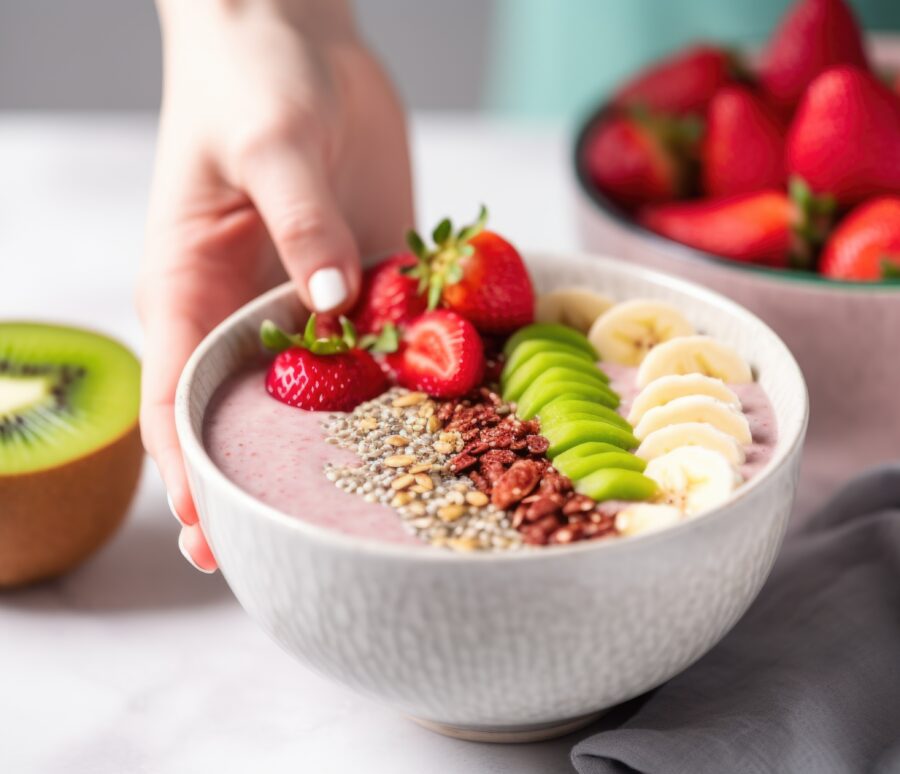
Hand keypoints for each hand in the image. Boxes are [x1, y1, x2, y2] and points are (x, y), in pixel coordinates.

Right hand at [138, 0, 412, 571]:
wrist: (298, 33)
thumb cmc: (248, 80)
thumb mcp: (267, 146)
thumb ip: (299, 225)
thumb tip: (331, 304)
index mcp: (190, 290)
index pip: (175, 397)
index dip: (189, 468)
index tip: (210, 529)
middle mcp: (250, 308)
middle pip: (252, 413)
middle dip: (269, 477)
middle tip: (299, 546)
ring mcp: (314, 296)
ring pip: (330, 385)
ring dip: (355, 434)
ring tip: (391, 495)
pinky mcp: (367, 273)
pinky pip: (391, 332)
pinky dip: (414, 368)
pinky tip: (451, 405)